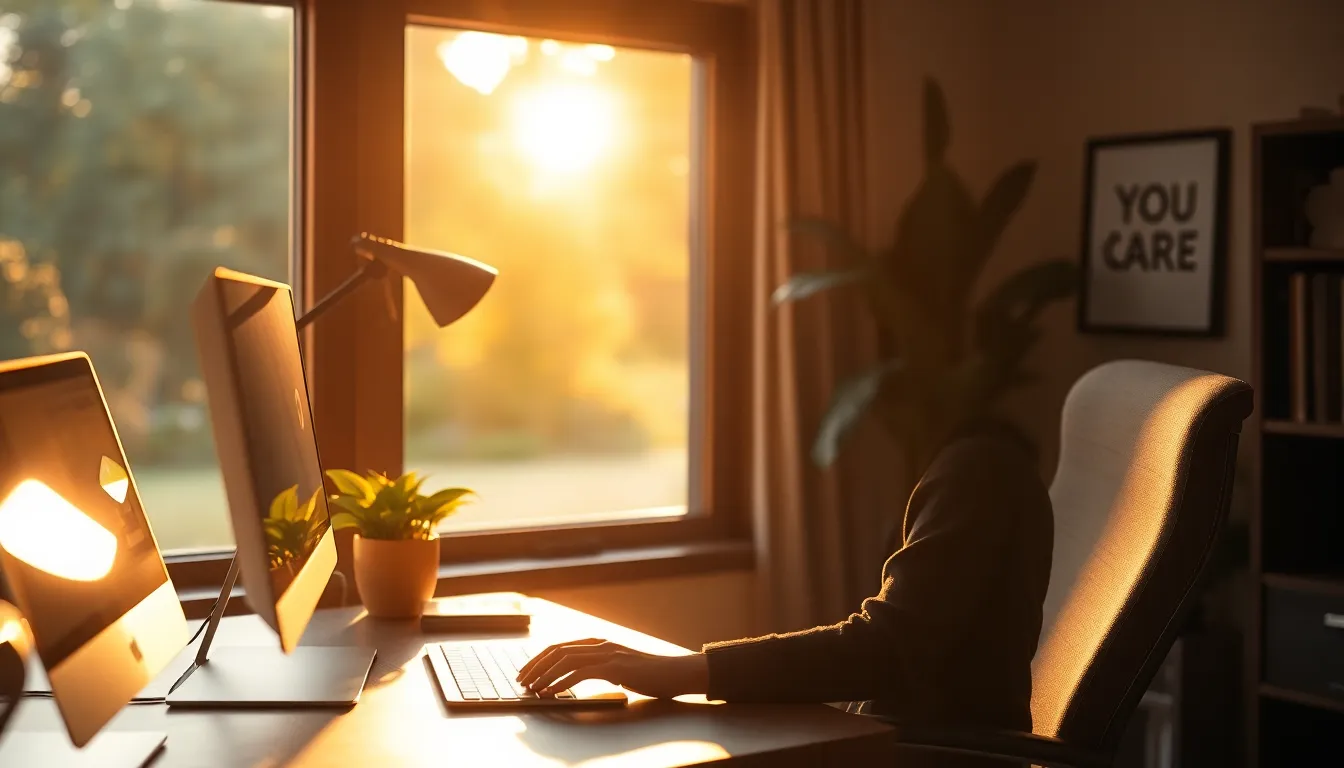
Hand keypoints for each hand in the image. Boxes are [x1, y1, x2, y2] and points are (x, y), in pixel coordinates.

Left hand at [516, 639, 708, 698]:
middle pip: (557, 650)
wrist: (676, 673)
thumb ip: (599, 668)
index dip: (539, 659)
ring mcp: (608, 653)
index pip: (560, 647)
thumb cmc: (650, 675)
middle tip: (521, 680)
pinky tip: (552, 692)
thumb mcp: (619, 668)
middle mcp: (600, 644)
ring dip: (544, 675)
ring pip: (565, 660)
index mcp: (599, 643)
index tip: (526, 672)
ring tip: (532, 688)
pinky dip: (562, 682)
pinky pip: (581, 672)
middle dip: (535, 666)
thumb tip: (574, 678)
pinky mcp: (615, 666)